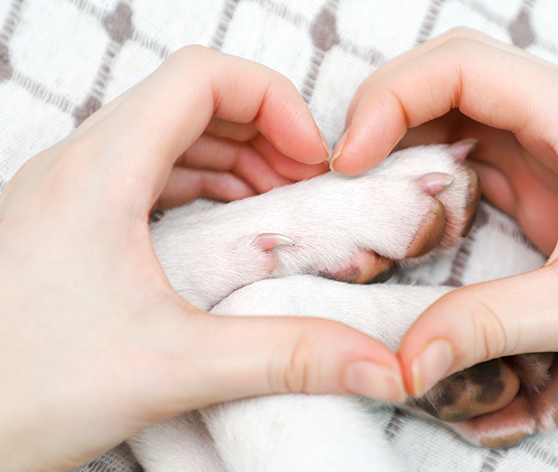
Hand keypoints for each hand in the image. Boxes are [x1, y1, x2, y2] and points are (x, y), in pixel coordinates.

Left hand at [0, 46, 403, 471]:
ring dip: (234, 157)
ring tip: (277, 202)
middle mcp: (79, 167)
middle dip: (263, 131)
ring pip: (168, 136)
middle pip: (190, 100)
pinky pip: (147, 174)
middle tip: (306, 185)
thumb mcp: (173, 368)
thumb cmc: (21, 392)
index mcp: (100, 172)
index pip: (200, 77)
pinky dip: (201, 185)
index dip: (273, 100)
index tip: (311, 157)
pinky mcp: (69, 224)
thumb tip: (378, 364)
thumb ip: (286, 357)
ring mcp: (69, 193)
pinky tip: (226, 225)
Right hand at [332, 28, 557, 397]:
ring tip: (368, 191)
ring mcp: (556, 146)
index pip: (466, 65)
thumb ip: (489, 325)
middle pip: (453, 74)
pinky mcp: (548, 180)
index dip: (393, 99)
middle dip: (388, 111)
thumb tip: (406, 357)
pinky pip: (474, 156)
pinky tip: (410, 206)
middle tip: (347, 169)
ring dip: (405, 143)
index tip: (352, 157)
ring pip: (459, 112)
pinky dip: (430, 174)